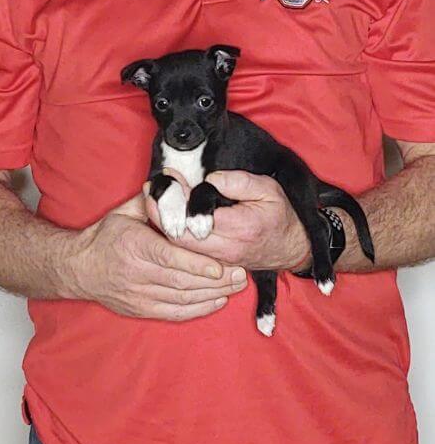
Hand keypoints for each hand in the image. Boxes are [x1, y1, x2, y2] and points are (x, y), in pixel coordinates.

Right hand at [62, 192, 247, 320]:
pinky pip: (174, 313)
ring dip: (211, 294)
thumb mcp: (124, 212)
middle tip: (241, 273)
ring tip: (236, 286)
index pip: (169, 257)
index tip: (219, 265)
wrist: (78, 268)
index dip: (196, 264)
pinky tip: (217, 301)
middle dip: (214, 280)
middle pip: (181, 281)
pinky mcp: (141, 309)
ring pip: (181, 299)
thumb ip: (154, 201)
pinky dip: (198, 309)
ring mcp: (138, 295)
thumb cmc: (106, 237)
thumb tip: (176, 181)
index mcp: (134, 245)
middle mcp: (136, 273)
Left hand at [146, 170, 310, 270]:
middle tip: (151, 190)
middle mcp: (226, 249)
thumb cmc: (279, 215)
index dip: (175, 199)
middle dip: (159, 212)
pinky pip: (187, 254)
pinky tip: (167, 218)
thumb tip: (210, 178)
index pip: (193, 218)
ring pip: (179, 248)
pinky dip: (173, 236)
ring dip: (163, 225)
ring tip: (153, 200)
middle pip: (178, 236)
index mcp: (239, 228)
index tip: (166, 179)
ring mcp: (219, 261)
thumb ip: (238, 181)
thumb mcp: (267, 189)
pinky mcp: (215, 265)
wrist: (292, 248)